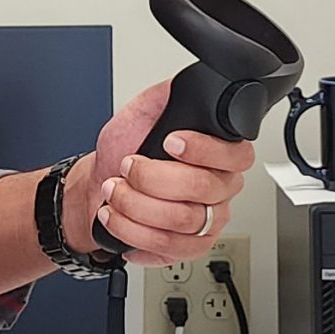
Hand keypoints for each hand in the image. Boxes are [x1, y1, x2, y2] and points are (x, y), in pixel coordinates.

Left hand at [66, 79, 255, 266]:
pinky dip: (133, 231)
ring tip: (114, 191)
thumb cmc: (123, 152)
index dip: (202, 149)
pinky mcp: (188, 247)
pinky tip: (118, 218)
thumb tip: (179, 86)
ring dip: (137, 205)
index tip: (169, 142)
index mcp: (220, 153)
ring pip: (182, 220)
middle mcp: (220, 189)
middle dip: (152, 177)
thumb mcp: (141, 114)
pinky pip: (169, 247)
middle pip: (201, 188)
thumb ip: (164, 97)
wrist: (100, 187)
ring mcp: (207, 221)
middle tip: (127, 167)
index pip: (235, 154)